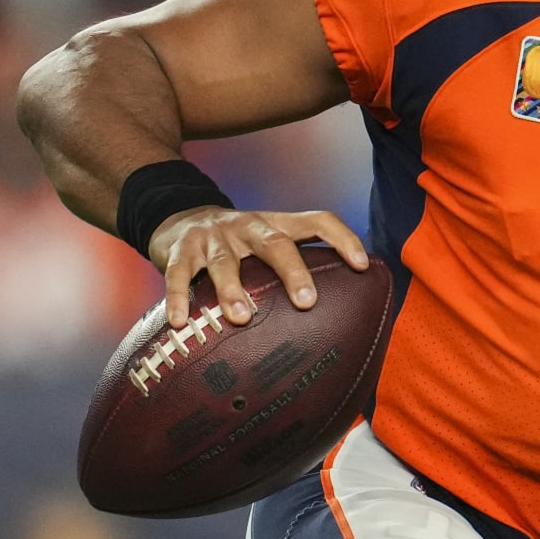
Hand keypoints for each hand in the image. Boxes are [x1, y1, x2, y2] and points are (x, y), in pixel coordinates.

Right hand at [148, 207, 368, 326]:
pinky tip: (181, 322)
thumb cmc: (234, 243)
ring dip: (234, 289)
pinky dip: (179, 297)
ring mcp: (214, 237)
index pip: (318, 220)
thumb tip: (333, 316)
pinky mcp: (180, 249)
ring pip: (226, 262)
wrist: (176, 216)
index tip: (362, 265)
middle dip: (292, 272)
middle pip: (276, 243)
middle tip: (307, 302)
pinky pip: (178, 274)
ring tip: (243, 317)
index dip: (342, 238)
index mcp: (276, 224)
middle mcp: (248, 226)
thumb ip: (290, 268)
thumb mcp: (264, 243)